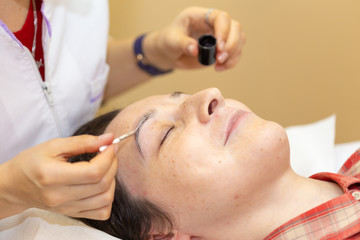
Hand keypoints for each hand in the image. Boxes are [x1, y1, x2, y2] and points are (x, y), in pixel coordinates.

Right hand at [0, 134, 117, 219]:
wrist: (15, 186)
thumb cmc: (32, 162)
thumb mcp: (53, 145)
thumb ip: (83, 142)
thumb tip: (108, 138)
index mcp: (53, 176)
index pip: (94, 172)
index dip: (108, 157)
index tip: (110, 145)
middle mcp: (60, 196)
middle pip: (102, 185)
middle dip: (112, 165)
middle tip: (109, 153)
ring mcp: (66, 208)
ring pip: (105, 199)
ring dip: (112, 180)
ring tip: (105, 167)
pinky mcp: (72, 213)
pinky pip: (101, 212)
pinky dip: (108, 198)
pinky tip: (101, 184)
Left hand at [143, 6, 245, 70]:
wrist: (168, 54)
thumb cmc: (167, 42)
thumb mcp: (171, 41)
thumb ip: (183, 43)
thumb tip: (195, 50)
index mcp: (200, 16)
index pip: (220, 17)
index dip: (223, 30)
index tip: (218, 46)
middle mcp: (213, 24)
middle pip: (235, 27)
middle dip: (232, 44)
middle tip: (220, 58)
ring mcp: (219, 37)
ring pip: (239, 39)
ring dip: (233, 54)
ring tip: (219, 64)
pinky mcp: (221, 50)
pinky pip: (235, 53)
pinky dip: (231, 62)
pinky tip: (219, 68)